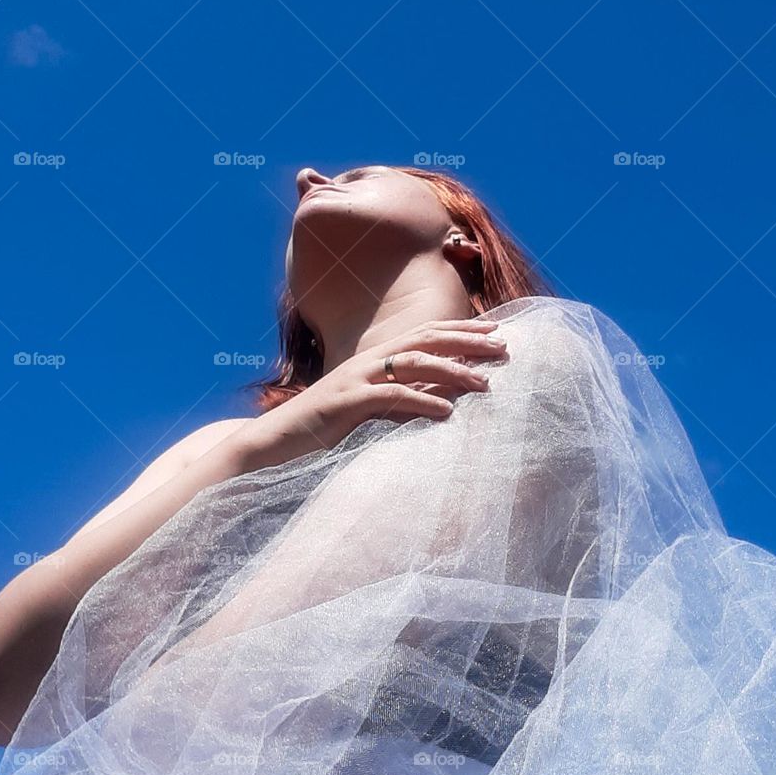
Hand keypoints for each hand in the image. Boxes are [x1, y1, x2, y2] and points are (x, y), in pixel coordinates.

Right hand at [235, 319, 506, 467]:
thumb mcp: (365, 411)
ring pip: (413, 364)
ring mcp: (355, 380)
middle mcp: (366, 362)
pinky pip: (389, 398)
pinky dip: (421, 401)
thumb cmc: (319, 430)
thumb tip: (437, 399)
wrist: (271, 443)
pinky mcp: (345, 404)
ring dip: (453, 371)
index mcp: (372, 360)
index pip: (423, 335)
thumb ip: (396, 399)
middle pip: (424, 340)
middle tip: (503, 348)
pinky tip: (447, 411)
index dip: (459, 331)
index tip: (494, 334)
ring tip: (485, 383)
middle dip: (466, 341)